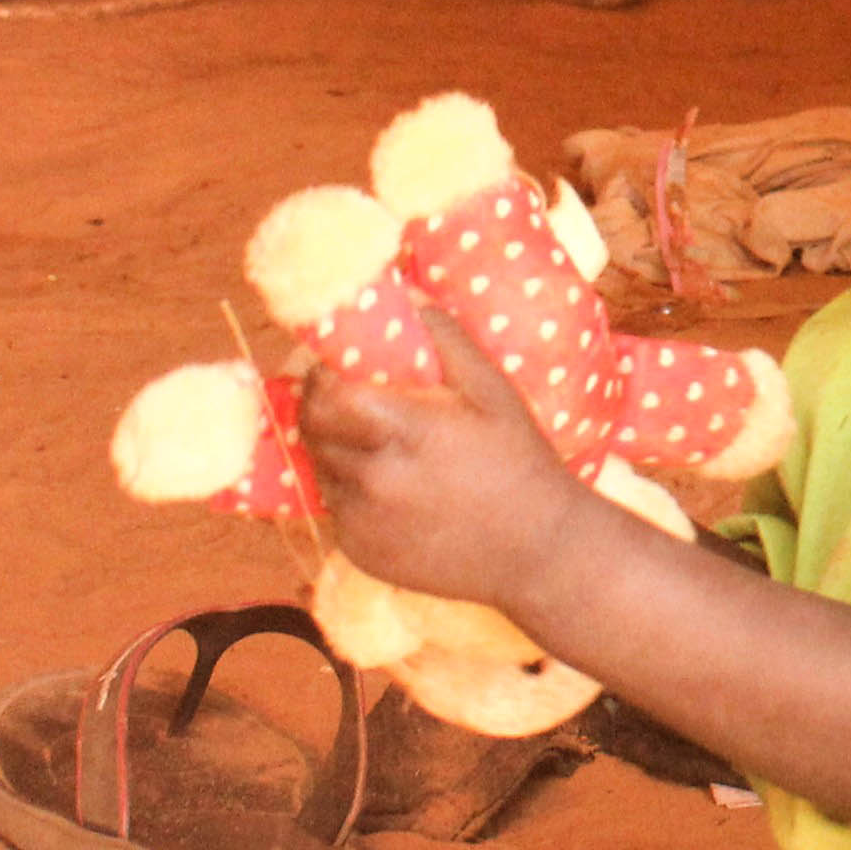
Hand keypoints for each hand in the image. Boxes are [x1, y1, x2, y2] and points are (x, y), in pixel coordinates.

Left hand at [294, 306, 584, 626]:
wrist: (538, 551)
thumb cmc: (520, 461)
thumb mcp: (493, 390)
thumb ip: (446, 340)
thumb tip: (406, 296)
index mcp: (405, 433)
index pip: (325, 396)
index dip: (322, 376)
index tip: (337, 365)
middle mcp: (374, 482)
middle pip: (312, 431)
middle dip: (321, 406)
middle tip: (346, 396)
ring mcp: (363, 524)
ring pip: (321, 470)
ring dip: (335, 448)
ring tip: (376, 442)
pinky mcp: (362, 553)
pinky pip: (337, 509)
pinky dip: (351, 490)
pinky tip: (392, 487)